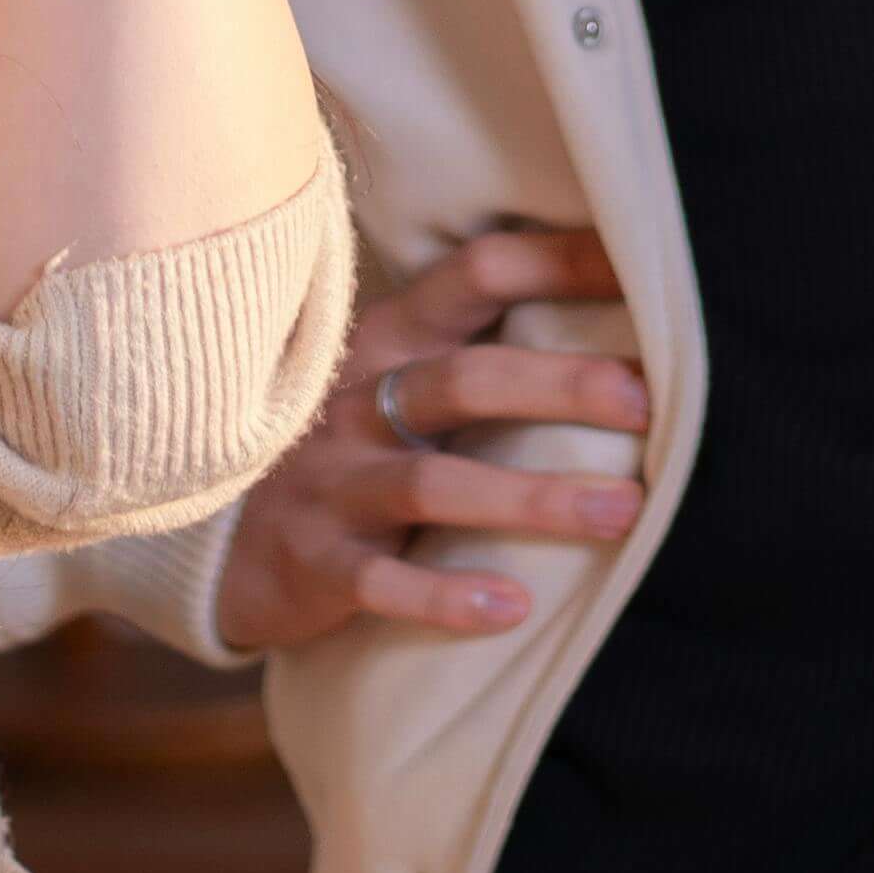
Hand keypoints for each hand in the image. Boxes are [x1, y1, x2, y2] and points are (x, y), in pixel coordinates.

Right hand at [210, 226, 651, 653]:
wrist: (225, 539)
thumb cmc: (351, 449)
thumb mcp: (396, 379)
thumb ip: (478, 349)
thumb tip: (625, 331)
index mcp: (391, 339)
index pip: (477, 275)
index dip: (557, 264)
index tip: (641, 265)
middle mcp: (359, 401)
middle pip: (467, 380)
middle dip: (561, 386)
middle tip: (648, 403)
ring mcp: (334, 483)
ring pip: (434, 484)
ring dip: (533, 498)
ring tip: (623, 512)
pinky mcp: (318, 563)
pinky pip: (382, 582)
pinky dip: (445, 595)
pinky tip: (513, 608)